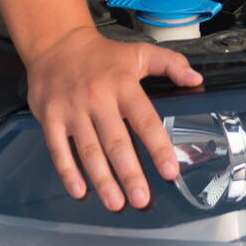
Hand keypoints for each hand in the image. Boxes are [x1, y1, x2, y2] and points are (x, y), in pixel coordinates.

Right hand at [24, 25, 203, 210]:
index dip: (158, 146)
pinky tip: (79, 191)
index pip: (144, 119)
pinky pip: (59, 149)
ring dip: (102, 179)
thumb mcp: (139, 52)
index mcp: (122, 85)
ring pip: (89, 150)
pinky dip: (68, 172)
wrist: (56, 43)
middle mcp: (98, 99)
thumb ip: (170, 63)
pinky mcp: (50, 118)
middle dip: (129, 173)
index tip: (169, 171)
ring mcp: (72, 110)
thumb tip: (195, 78)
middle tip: (141, 198)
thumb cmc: (102, 55)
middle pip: (116, 141)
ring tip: (116, 203)